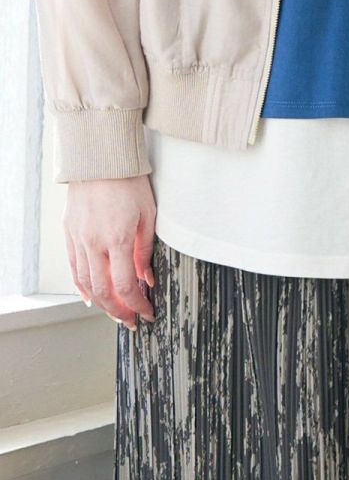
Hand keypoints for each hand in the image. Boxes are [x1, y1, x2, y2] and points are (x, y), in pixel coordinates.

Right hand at [64, 175, 156, 330]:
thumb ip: (146, 249)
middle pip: (102, 291)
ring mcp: (78, 239)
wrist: (101, 159)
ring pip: (85, 284)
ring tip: (116, 312)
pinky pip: (74, 268)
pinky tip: (92, 297)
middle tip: (132, 321)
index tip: (147, 313)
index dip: (137, 305)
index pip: (125, 285)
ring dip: (101, 303)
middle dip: (119, 311)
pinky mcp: (69, 233)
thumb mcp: (148, 214)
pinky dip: (82, 287)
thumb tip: (147, 278)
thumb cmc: (129, 181)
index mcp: (117, 238)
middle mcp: (93, 243)